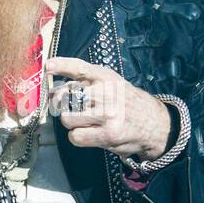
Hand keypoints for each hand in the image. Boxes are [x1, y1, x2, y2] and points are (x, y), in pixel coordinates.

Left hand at [44, 56, 171, 160]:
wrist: (154, 124)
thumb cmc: (127, 103)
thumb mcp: (112, 83)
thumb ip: (88, 82)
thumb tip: (55, 89)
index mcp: (106, 77)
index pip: (79, 67)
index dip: (61, 65)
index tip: (48, 66)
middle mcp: (106, 92)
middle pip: (64, 97)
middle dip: (62, 105)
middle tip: (72, 109)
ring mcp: (106, 114)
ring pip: (67, 118)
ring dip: (72, 123)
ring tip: (86, 122)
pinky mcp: (107, 134)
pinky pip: (75, 136)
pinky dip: (78, 137)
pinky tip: (89, 134)